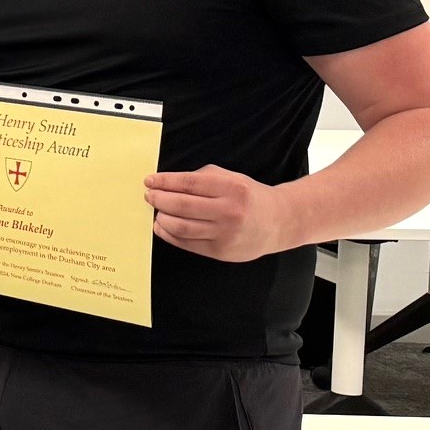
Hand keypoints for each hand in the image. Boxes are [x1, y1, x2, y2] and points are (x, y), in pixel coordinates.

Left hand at [145, 165, 294, 261]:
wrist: (279, 222)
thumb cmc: (249, 197)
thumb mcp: (231, 178)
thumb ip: (201, 178)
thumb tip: (167, 182)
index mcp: (232, 189)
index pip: (188, 184)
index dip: (164, 182)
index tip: (150, 181)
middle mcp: (229, 212)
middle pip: (181, 206)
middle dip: (159, 200)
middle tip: (150, 196)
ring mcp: (225, 234)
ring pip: (181, 227)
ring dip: (162, 218)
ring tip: (157, 211)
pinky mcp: (220, 252)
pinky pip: (187, 243)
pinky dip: (169, 235)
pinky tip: (163, 226)